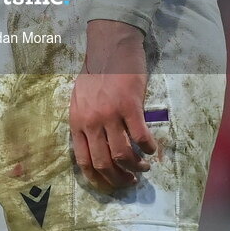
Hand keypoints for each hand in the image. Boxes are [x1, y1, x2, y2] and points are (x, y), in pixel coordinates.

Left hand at [69, 20, 156, 191]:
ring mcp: (110, 114)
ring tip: (144, 168)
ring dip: (136, 167)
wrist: (110, 46)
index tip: (110, 184)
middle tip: (130, 181)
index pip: (84, 160)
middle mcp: (91, 121)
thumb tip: (93, 146)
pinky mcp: (129, 106)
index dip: (99, 178)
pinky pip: (140, 137)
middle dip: (119, 179)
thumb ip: (84, 121)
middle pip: (104, 162)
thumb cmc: (95, 71)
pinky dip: (148, 148)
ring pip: (123, 155)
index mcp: (76, 120)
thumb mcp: (79, 97)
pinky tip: (152, 149)